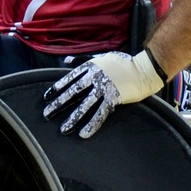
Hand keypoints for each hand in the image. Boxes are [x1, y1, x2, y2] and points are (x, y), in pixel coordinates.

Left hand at [42, 50, 164, 138]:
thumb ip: (82, 59)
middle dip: (59, 104)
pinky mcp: (113, 99)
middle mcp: (94, 77)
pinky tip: (83, 134)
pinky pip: (100, 114)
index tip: (46, 97)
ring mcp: (104, 89)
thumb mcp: (100, 56)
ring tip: (63, 129)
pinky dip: (92, 124)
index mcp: (90, 67)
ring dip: (73, 118)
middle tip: (47, 114)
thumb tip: (66, 61)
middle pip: (73, 92)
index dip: (57, 88)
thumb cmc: (122, 62)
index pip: (69, 79)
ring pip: (85, 106)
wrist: (143, 69)